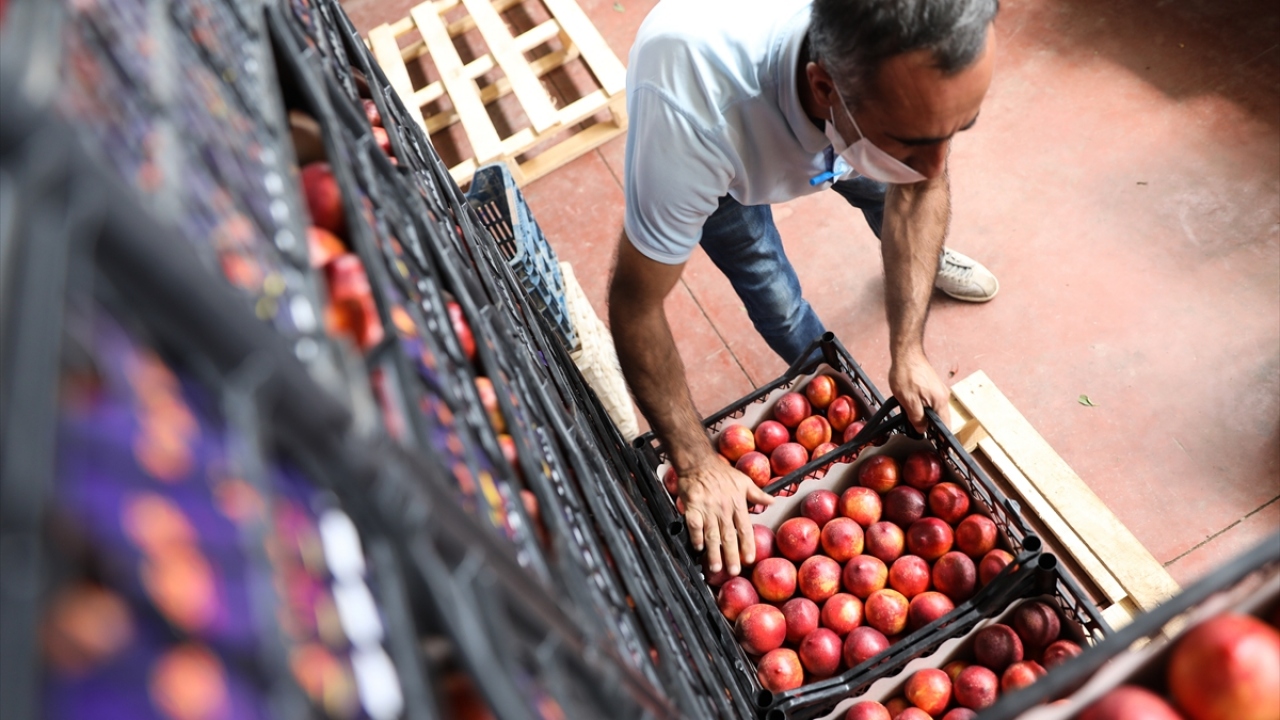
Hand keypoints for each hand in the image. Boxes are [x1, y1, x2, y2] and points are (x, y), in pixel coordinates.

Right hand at [677, 455, 774, 575]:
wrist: (699, 462)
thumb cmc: (721, 472)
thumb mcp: (743, 481)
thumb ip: (757, 495)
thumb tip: (772, 502)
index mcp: (738, 504)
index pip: (745, 529)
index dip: (747, 545)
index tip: (749, 559)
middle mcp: (724, 509)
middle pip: (729, 536)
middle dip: (731, 555)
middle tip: (733, 570)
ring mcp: (707, 509)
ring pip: (712, 535)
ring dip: (713, 552)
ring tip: (715, 567)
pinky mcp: (692, 507)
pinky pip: (694, 525)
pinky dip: (696, 537)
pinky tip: (698, 548)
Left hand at [889, 350, 951, 432]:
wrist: (906, 353)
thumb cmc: (907, 374)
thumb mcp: (908, 401)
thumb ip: (917, 418)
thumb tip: (922, 430)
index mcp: (940, 402)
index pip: (945, 425)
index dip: (940, 436)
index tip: (936, 445)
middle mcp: (943, 396)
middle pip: (939, 418)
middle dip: (929, 425)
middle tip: (916, 429)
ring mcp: (938, 390)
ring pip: (933, 409)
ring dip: (923, 414)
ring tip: (911, 415)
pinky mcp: (932, 386)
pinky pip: (929, 401)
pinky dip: (921, 406)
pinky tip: (911, 404)